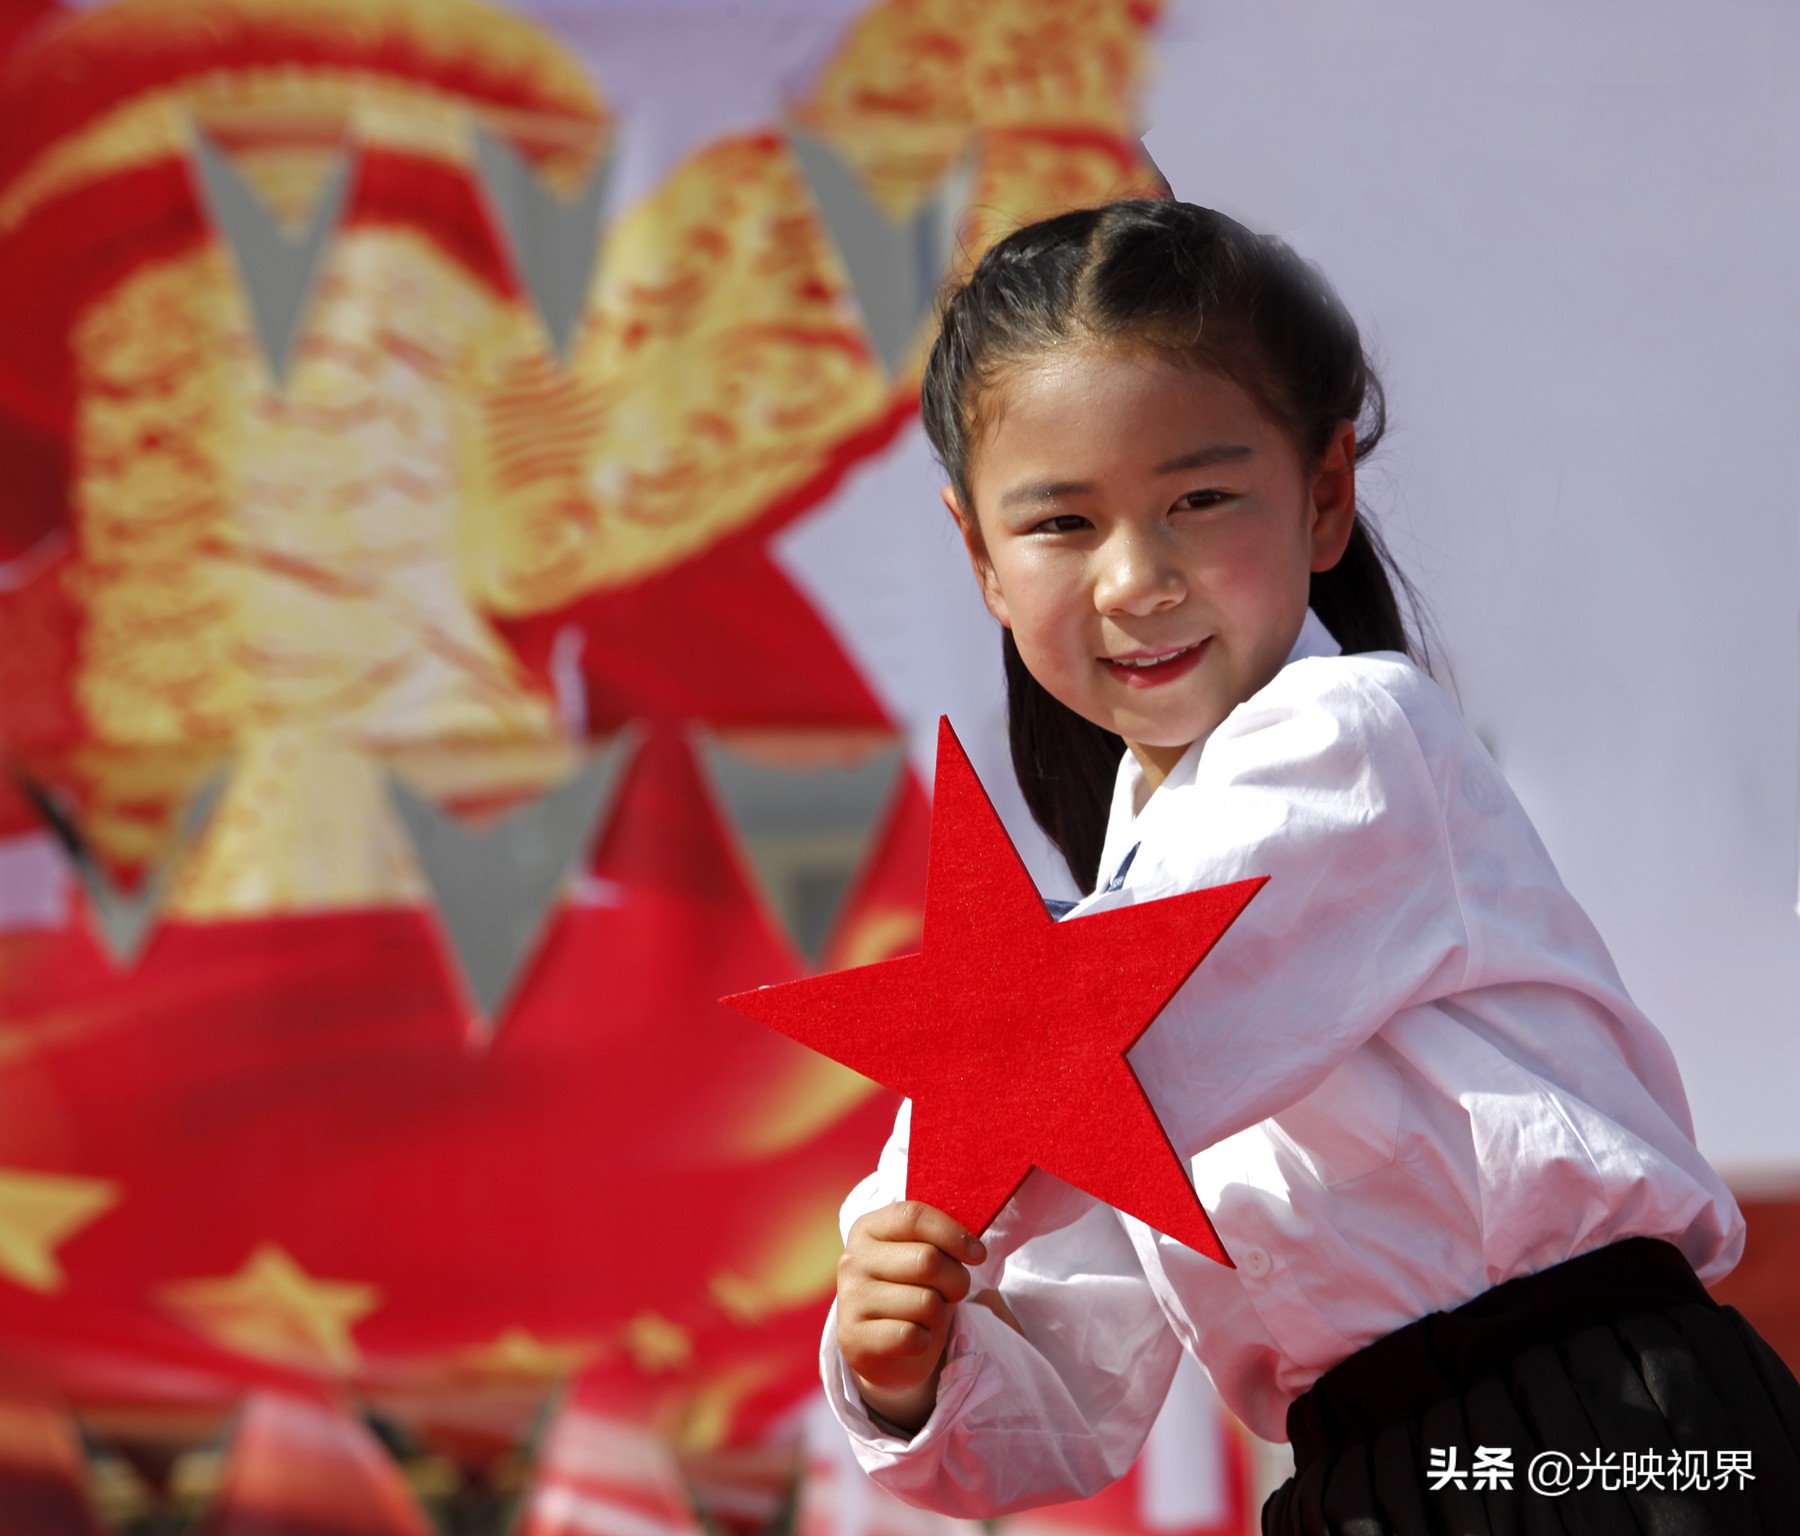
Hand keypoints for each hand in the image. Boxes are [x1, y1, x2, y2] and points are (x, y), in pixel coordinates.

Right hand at [837, 1200, 985, 1432]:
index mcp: (868, 1229)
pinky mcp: (855, 1339)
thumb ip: (939, 1242)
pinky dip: (924, 1340)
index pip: (914, 1217)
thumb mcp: (923, 1256)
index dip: (953, 1234)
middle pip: (927, 1260)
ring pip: (926, 1302)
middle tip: (955, 1291)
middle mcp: (852, 1260)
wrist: (887, 1349)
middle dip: (956, 1280)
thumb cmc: (913, 1291)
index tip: (978, 1255)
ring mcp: (850, 1300)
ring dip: (940, 1314)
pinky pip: (912, 1336)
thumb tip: (974, 1249)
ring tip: (927, 1316)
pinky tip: (914, 1337)